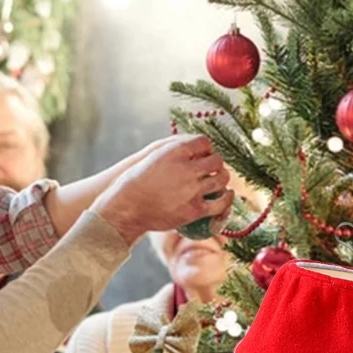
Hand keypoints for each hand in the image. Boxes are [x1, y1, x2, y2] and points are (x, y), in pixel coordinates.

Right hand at [94, 135, 233, 245]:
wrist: (125, 209)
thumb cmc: (134, 182)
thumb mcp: (151, 157)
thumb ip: (172, 150)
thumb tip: (192, 146)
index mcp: (174, 151)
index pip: (203, 142)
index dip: (206, 148)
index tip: (203, 154)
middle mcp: (186, 168)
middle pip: (216, 160)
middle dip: (216, 163)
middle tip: (213, 168)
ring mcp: (192, 189)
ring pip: (221, 179)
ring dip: (222, 178)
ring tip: (219, 180)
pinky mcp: (194, 209)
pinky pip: (220, 203)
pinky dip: (226, 199)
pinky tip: (227, 196)